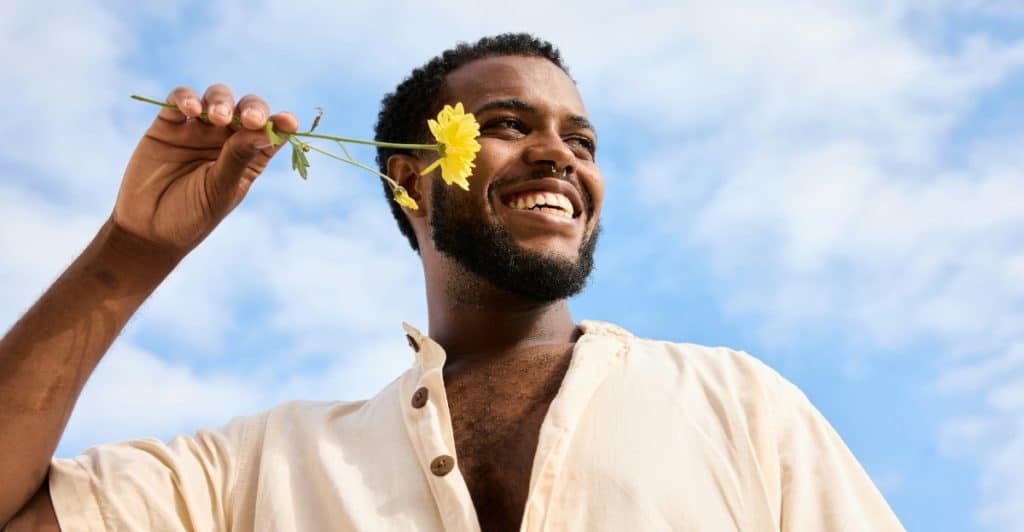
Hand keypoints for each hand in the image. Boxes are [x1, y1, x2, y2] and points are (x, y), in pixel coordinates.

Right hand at [110, 84, 297, 257]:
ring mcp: (198, 129)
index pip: (272, 134)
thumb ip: (238, 158)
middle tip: (249, 120)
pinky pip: (179, 100)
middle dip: (252, 109)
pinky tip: (191, 110)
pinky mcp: (168, 125)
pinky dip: (186, 98)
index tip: (288, 122)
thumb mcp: (219, 190)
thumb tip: (262, 130)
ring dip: (220, 101)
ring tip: (218, 117)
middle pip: (247, 109)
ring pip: (216, 98)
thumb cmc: (191, 216)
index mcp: (249, 158)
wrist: (147, 230)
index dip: (282, 124)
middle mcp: (226, 139)